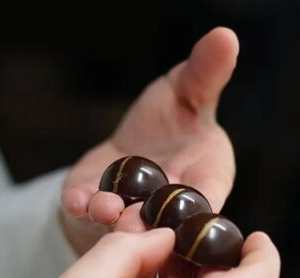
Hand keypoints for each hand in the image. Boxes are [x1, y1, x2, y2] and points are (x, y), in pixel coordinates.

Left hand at [61, 27, 238, 254]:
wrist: (131, 147)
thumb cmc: (172, 121)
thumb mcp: (188, 92)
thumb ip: (205, 74)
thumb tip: (225, 36)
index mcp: (202, 179)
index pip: (206, 197)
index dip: (202, 203)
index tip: (195, 202)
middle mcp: (164, 203)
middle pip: (160, 220)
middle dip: (148, 219)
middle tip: (138, 217)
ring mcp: (126, 208)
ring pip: (120, 219)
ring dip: (111, 215)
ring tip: (105, 207)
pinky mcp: (91, 202)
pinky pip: (83, 207)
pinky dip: (79, 204)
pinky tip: (74, 199)